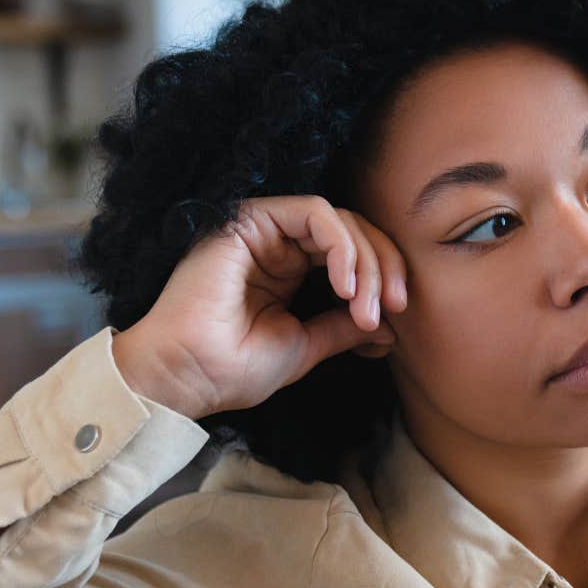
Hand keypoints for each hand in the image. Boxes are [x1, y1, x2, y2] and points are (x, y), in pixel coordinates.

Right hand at [111, 195, 408, 419]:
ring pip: (340, 220)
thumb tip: (390, 324)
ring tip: (366, 307)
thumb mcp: (308, 345)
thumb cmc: (235, 367)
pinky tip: (345, 285)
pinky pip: (315, 212)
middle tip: (395, 307)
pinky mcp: (251, 219)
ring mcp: (265, 229)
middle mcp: (279, 244)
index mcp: (291, 270)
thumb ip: (345, 326)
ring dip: (367, 260)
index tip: (398, 316)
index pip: (353, 254)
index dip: (385, 277)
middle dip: (385, 266)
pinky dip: (341, 245)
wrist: (189, 375)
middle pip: (354, 231)